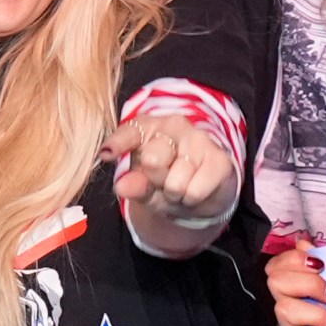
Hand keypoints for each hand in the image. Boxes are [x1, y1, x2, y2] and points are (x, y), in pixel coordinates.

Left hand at [107, 114, 238, 226]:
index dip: (118, 143)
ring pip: (175, 182)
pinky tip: (196, 190)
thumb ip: (133, 184)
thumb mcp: (144, 186)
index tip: (107, 153)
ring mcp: (198, 139)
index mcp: (147, 127)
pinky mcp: (219, 159)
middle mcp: (173, 125)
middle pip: (153, 161)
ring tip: (180, 188)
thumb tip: (122, 186)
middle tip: (162, 182)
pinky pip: (194, 192)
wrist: (202, 193)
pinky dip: (191, 200)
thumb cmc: (166, 182)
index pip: (129, 132)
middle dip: (155, 181)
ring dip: (175, 195)